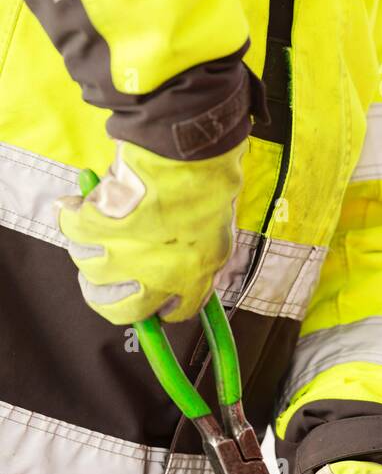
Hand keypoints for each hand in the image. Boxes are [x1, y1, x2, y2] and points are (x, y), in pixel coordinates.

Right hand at [54, 137, 245, 323]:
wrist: (186, 160)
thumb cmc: (208, 187)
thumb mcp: (218, 233)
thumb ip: (199, 262)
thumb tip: (182, 272)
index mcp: (191, 280)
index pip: (173, 313)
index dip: (160, 300)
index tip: (155, 289)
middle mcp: (152, 279)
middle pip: (114, 307)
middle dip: (110, 291)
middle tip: (111, 267)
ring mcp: (120, 257)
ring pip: (89, 265)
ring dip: (93, 243)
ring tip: (106, 220)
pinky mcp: (95, 231)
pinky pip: (71, 229)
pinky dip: (74, 214)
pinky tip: (85, 203)